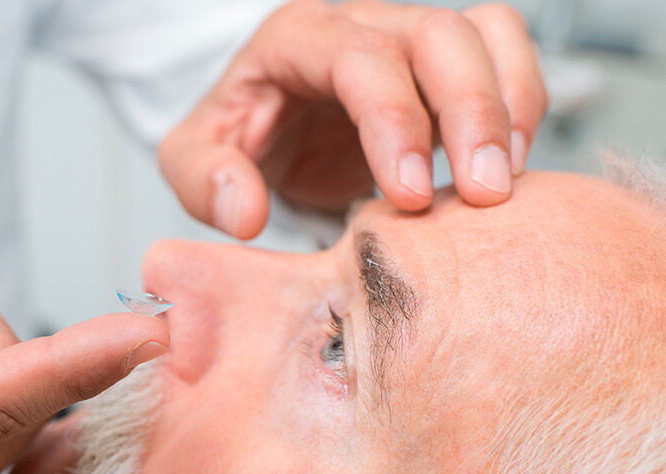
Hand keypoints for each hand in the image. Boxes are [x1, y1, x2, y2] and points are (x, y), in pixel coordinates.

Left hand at [160, 0, 547, 237]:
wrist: (267, 128)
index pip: (358, 58)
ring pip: (483, 33)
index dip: (394, 120)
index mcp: (293, 41)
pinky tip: (506, 162)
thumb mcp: (191, 163)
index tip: (409, 196)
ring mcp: (404, 35)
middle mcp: (357, 23)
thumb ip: (204, 182)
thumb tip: (244, 213)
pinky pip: (501, 51)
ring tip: (501, 182)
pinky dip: (520, 101)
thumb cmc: (236, 142)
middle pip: (436, 34)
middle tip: (482, 196)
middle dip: (470, 113)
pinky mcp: (439, 62)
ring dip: (508, 105)